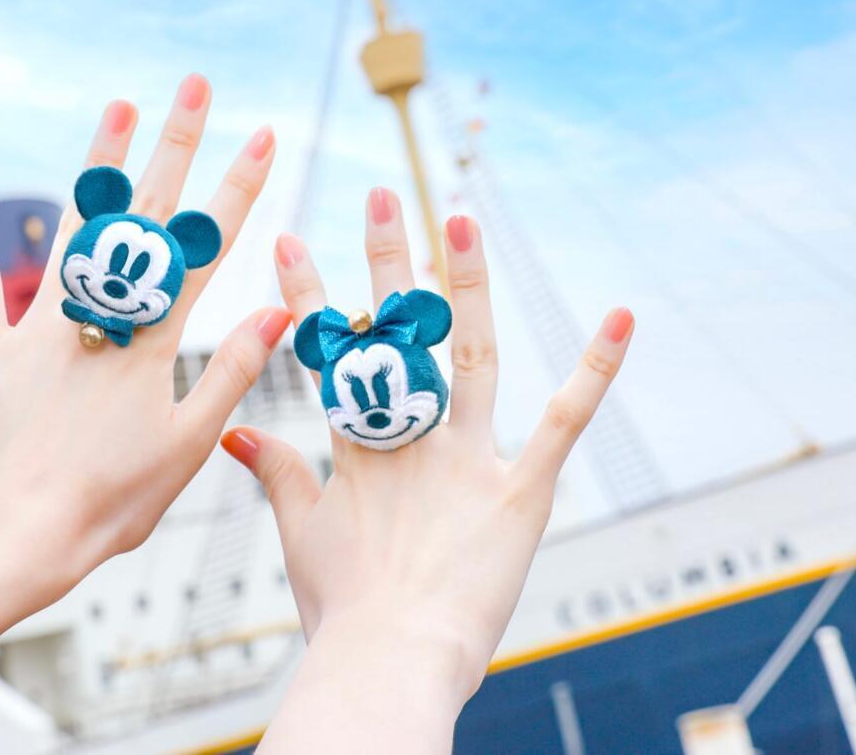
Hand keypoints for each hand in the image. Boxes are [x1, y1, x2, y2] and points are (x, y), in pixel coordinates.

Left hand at [0, 75, 292, 754]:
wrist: (19, 538)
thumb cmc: (113, 503)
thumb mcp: (191, 445)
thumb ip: (232, 371)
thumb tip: (280, 310)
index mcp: (153, 344)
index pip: (205, 249)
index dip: (237, 189)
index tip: (264, 137)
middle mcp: (99, 320)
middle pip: (146, 220)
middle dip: (176, 147)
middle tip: (196, 86)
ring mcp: (40, 328)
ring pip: (74, 230)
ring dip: (99, 164)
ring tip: (121, 104)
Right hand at [222, 188, 632, 750]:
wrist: (390, 661)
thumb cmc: (343, 608)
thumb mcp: (302, 531)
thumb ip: (275, 470)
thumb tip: (232, 428)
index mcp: (356, 446)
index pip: (330, 352)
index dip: (308, 293)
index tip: (287, 238)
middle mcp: (411, 438)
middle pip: (399, 334)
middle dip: (387, 261)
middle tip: (382, 195)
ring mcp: (467, 458)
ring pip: (471, 354)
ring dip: (467, 285)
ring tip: (460, 218)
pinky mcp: (521, 488)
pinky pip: (563, 420)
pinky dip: (596, 368)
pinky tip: (623, 316)